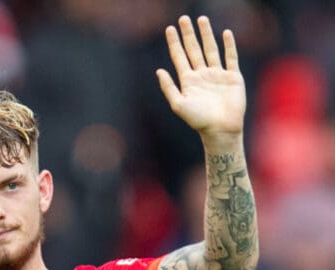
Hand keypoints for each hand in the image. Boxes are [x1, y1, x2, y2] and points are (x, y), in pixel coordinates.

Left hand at [156, 16, 245, 138]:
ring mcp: (217, 75)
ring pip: (211, 49)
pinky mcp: (233, 78)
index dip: (174, 42)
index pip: (179, 57)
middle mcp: (202, 75)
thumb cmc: (198, 120)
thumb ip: (169, 88)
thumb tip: (158, 70)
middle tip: (184, 18)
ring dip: (206, 34)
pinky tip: (225, 33)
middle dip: (188, 34)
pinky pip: (230, 58)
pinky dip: (229, 45)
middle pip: (194, 49)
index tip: (169, 29)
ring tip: (201, 19)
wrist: (221, 129)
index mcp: (188, 81)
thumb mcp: (179, 105)